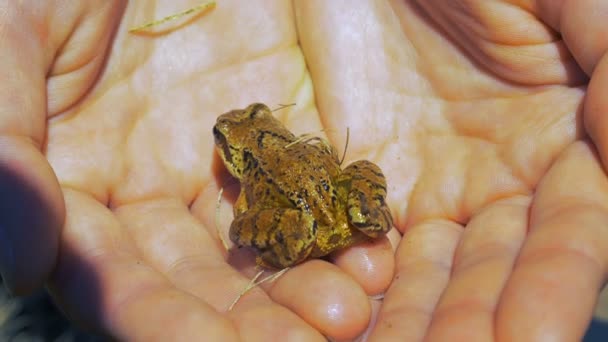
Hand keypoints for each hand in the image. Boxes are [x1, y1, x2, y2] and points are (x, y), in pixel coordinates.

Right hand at [0, 1, 397, 339]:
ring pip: (260, 246)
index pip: (112, 276)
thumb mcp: (14, 36)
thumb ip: (7, 146)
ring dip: (301, 285)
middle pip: (196, 279)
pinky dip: (334, 225)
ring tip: (349, 314)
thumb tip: (22, 268)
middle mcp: (150, 191)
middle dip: (248, 321)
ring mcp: (217, 166)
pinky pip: (308, 191)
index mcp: (79, 183)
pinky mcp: (276, 138)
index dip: (158, 318)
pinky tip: (368, 252)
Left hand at [292, 1, 607, 339]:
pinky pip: (361, 241)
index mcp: (563, 144)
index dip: (552, 285)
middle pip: (495, 270)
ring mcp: (427, 185)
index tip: (532, 337)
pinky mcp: (363, 181)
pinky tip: (348, 315)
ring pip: (427, 271)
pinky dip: (355, 279)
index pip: (569, 236)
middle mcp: (499, 180)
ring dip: (416, 320)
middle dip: (476, 321)